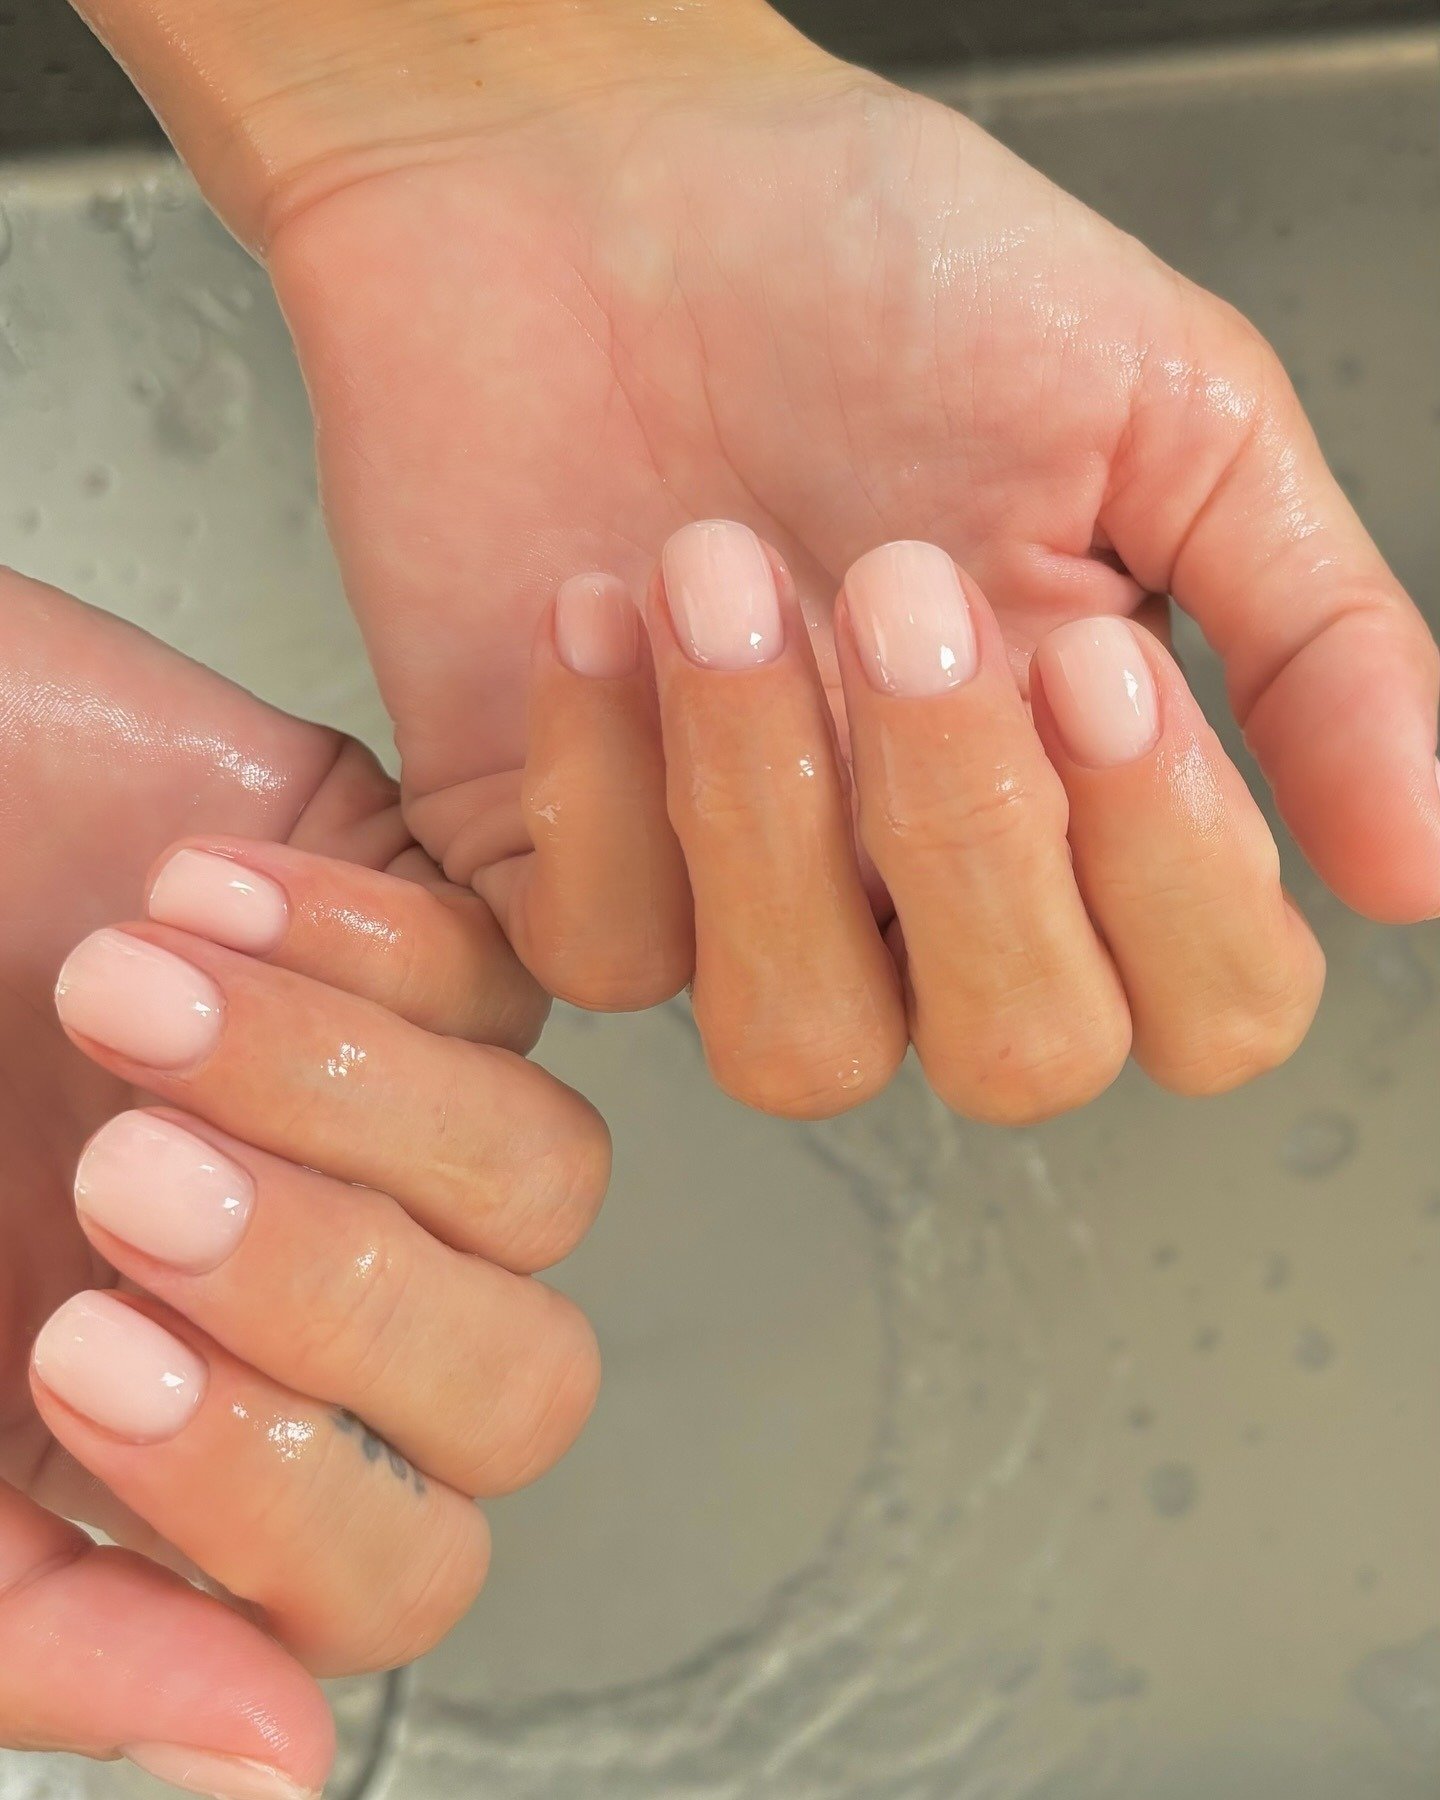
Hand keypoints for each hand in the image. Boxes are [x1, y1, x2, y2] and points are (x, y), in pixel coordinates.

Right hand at [0, 569, 602, 1796]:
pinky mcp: (413, 926)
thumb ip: (35, 1617)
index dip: (272, 1498)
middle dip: (329, 1286)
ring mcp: (389, 1107)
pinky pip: (505, 974)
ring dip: (331, 1093)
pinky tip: (180, 892)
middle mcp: (330, 1281)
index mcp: (209, 1422)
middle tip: (120, 1174)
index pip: (390, 1572)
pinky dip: (350, 937)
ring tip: (114, 991)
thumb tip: (273, 1760)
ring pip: (543, 1178)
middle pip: (519, 1385)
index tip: (69, 1352)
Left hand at [252, 6, 1437, 938]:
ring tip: (720, 570)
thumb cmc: (879, 270)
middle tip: (900, 584)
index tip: (1090, 658)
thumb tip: (1414, 852)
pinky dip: (603, 780)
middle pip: (1019, 1056)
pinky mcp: (574, 861)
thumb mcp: (1163, 407)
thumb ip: (1311, 635)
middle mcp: (925, 870)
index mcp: (1089, 775)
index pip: (1205, 999)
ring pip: (801, 1044)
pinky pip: (606, 951)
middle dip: (968, 831)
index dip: (1171, 877)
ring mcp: (745, 886)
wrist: (603, 188)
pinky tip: (597, 604)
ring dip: (770, 811)